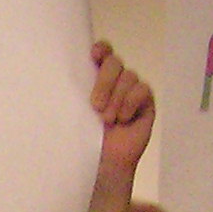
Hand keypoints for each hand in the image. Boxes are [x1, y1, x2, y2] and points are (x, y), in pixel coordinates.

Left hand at [89, 42, 155, 182]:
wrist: (104, 162)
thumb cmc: (86, 138)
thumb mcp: (76, 113)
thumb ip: (76, 92)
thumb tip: (66, 79)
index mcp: (96, 77)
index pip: (102, 52)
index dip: (101, 49)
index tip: (93, 55)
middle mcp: (115, 79)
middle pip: (114, 62)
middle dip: (104, 82)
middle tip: (95, 106)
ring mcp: (132, 89)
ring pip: (128, 76)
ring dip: (116, 98)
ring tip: (107, 120)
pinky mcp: (145, 101)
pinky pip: (142, 89)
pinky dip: (131, 102)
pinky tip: (124, 118)